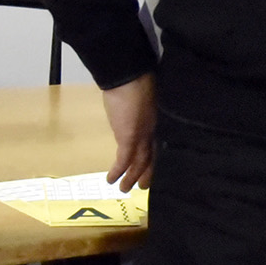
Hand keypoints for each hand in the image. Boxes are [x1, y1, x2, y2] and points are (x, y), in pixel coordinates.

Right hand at [100, 73, 156, 191]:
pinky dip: (118, 171)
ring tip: (125, 189)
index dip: (152, 156)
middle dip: (147, 172)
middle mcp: (150, 130)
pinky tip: (111, 179)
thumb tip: (127, 104)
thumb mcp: (136, 95)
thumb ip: (135, 105)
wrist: (128, 75)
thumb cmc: (131, 80)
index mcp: (153, 120)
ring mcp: (141, 134)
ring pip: (140, 162)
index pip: (154, 143)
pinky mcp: (129, 136)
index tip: (149, 167)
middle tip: (143, 186)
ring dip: (131, 177)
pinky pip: (124, 159)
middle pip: (151, 156)